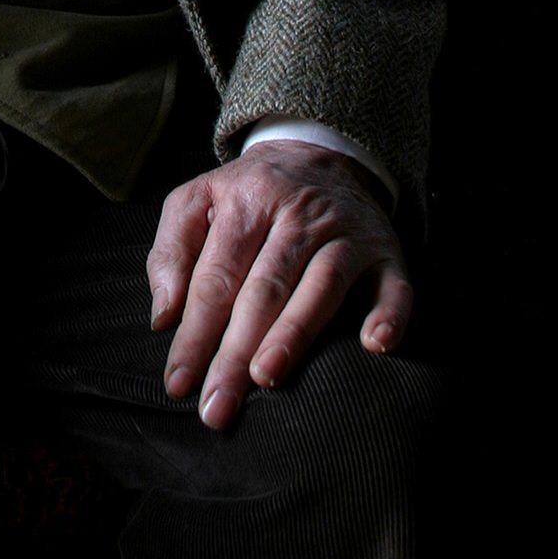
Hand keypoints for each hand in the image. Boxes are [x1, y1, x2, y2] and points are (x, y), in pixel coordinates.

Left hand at [146, 139, 410, 430]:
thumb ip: (170, 252)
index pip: (216, 276)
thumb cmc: (249, 194)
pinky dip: (390, 313)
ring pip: (320, 284)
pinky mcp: (385, 251)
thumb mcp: (197, 201)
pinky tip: (376, 344)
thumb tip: (163, 318)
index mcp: (246, 201)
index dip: (195, 332)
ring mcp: (346, 232)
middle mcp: (298, 213)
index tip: (178, 382)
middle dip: (236, 351)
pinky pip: (394, 285)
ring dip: (295, 331)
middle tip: (217, 406)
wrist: (319, 153)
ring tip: (266, 377)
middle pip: (263, 288)